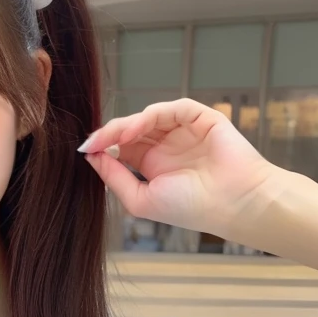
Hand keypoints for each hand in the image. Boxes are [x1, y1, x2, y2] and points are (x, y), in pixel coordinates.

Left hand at [80, 99, 294, 237]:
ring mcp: (184, 130)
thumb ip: (114, 178)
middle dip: (109, 133)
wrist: (232, 204)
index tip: (85, 149)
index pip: (121, 147)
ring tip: (111, 137)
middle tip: (92, 141)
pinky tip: (134, 130)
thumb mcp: (140, 199)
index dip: (103, 146)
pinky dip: (150, 116)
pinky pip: (173, 109)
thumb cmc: (190, 208)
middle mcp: (167, 145)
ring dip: (126, 124)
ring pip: (148, 117)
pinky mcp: (202, 118)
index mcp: (153, 164)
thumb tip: (91, 158)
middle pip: (131, 130)